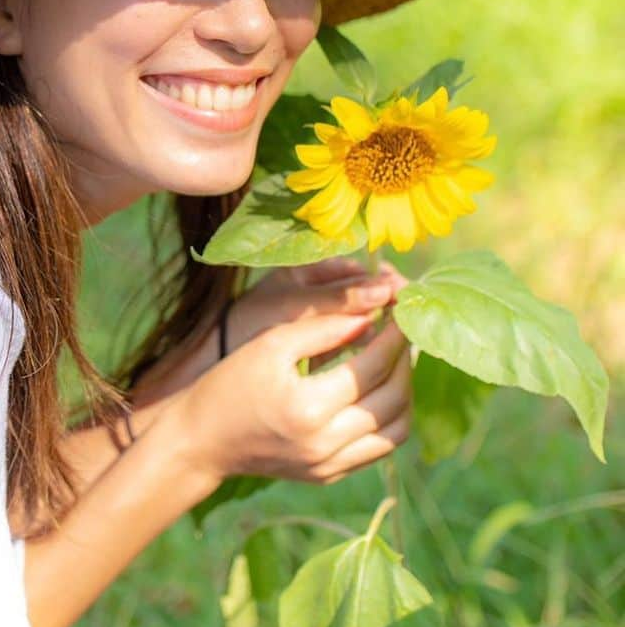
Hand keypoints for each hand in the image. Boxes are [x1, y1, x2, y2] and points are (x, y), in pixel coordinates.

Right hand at [172, 276, 412, 487]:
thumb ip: (322, 328)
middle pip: (393, 398)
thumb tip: (370, 317)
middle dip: (405, 360)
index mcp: (308, 407)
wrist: (202, 440)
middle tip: (401, 335)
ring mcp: (329, 465)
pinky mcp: (329, 476)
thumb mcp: (270, 344)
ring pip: (396, 431)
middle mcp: (324, 443)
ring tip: (395, 364)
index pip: (373, 367)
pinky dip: (389, 419)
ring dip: (404, 393)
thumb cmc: (229, 384)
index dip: (393, 337)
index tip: (399, 313)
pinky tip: (378, 393)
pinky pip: (379, 449)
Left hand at [221, 257, 406, 363]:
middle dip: (388, 304)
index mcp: (309, 269)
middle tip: (409, 316)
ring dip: (381, 326)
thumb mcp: (295, 307)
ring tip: (399, 336)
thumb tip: (388, 290)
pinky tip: (378, 353)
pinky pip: (354, 340)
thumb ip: (338, 299)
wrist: (218, 358)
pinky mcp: (321, 344)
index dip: (384, 281)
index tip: (406, 292)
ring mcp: (321, 316)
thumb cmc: (250, 323)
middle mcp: (319, 289)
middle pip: (366, 294)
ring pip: (364, 318)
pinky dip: (366, 344)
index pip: (359, 270)